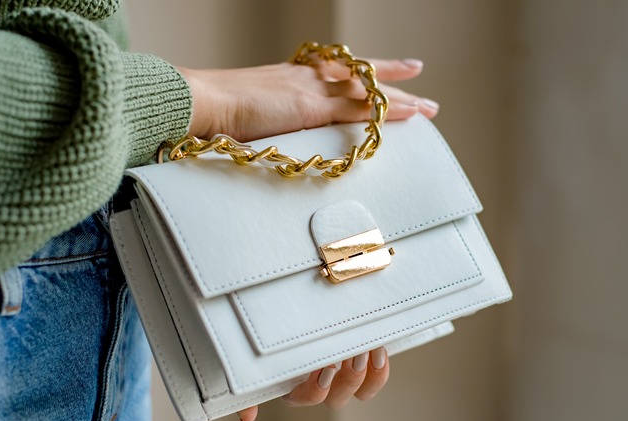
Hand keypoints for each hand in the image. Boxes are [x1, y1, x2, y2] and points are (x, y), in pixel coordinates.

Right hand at [178, 59, 437, 141]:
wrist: (198, 102)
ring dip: (401, 99)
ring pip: (367, 91)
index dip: (354, 69)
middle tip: (417, 73)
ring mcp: (310, 89)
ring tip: (429, 106)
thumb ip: (254, 126)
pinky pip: (361, 108)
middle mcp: (302, 76)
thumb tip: (251, 143)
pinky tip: (412, 114)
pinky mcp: (313, 106)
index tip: (371, 68)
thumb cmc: (206, 113)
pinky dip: (389, 111)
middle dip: (388, 76)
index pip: (331, 68)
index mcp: (285, 76)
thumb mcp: (236, 117)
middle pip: (356, 73)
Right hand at [236, 347, 389, 420]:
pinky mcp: (363, 365)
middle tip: (352, 354)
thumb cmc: (283, 332)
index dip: (316, 388)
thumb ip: (253, 390)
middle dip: (347, 378)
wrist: (308, 307)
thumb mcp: (266, 357)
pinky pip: (376, 379)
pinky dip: (380, 369)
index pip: (306, 398)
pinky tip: (378, 348)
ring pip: (359, 392)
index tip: (324, 366)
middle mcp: (321, 387)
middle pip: (336, 398)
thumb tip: (247, 418)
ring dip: (367, 374)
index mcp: (295, 386)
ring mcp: (344, 378)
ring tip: (369, 349)